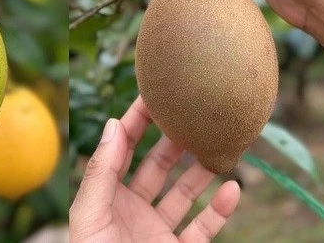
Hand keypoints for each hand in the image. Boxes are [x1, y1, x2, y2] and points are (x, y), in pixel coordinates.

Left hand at [69, 97, 240, 242]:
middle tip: (194, 115)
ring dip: (203, 169)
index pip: (122, 150)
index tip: (156, 95)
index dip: (136, 121)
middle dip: (175, 139)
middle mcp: (133, 211)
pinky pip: (205, 226)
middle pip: (158, 165)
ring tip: (219, 147)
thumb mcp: (89, 219)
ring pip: (186, 192)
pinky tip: (233, 188)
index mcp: (105, 199)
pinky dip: (221, 208)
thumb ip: (100, 173)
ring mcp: (158, 232)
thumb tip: (111, 124)